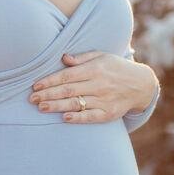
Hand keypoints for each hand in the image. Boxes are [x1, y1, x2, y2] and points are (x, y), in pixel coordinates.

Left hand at [28, 51, 157, 123]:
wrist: (141, 84)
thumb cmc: (116, 68)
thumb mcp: (102, 56)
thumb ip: (82, 58)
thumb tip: (63, 58)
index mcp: (95, 69)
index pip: (68, 75)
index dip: (50, 80)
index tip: (35, 85)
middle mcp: (99, 84)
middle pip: (69, 90)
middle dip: (49, 94)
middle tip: (32, 99)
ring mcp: (104, 100)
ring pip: (77, 104)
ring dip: (57, 106)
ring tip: (41, 108)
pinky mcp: (109, 114)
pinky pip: (91, 117)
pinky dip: (78, 118)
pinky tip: (65, 118)